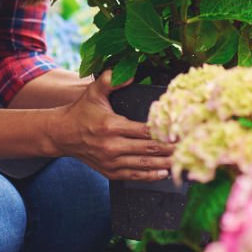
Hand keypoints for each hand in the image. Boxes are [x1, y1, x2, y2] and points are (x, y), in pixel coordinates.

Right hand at [52, 71, 173, 181]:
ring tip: (182, 160)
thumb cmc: (81, 112)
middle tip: (189, 146)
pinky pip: (134, 176)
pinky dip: (150, 176)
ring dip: (165, 164)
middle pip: (149, 149)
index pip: (144, 130)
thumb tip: (129, 75)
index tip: (181, 131)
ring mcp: (111, 161)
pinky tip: (164, 172)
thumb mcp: (94, 92)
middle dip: (171, 148)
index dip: (164, 131)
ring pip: (144, 165)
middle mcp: (112, 146)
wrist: (62, 134)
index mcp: (111, 126)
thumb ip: (110, 80)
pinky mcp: (110, 172)